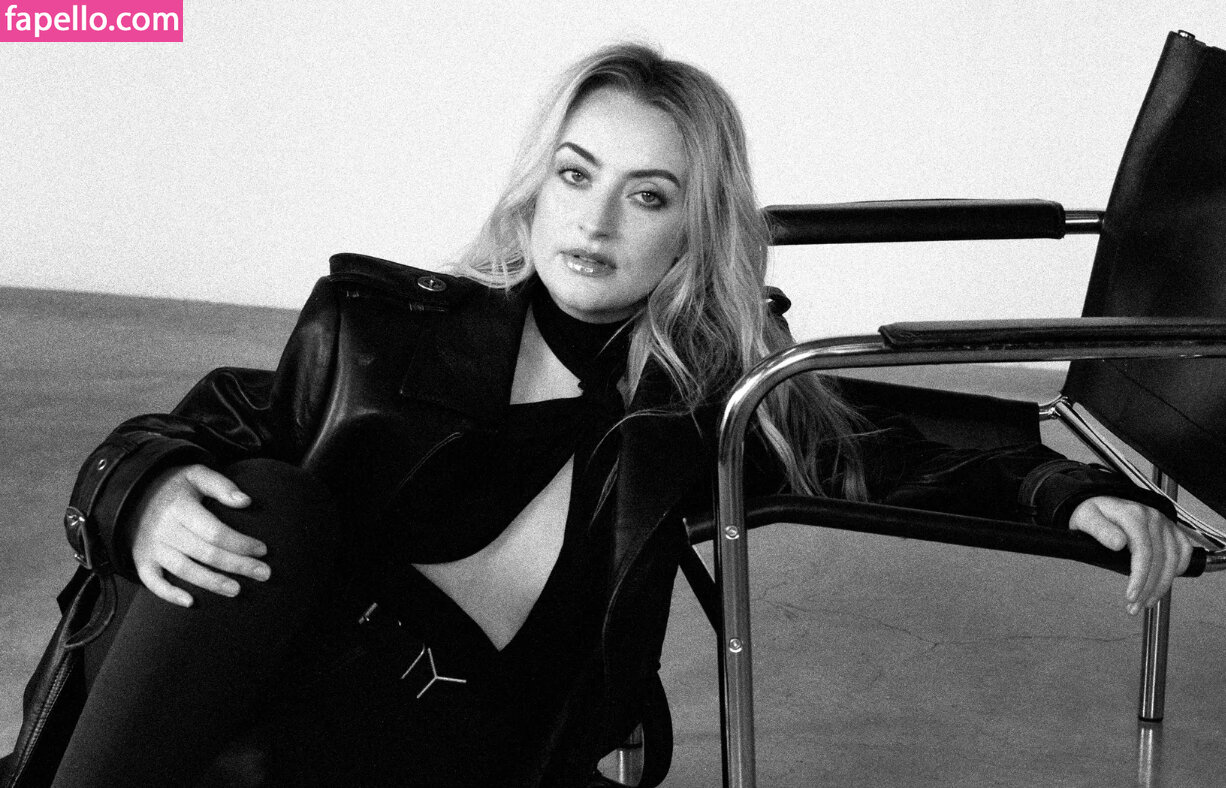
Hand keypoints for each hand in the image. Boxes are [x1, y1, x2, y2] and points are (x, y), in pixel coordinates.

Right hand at [130, 464, 269, 606]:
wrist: (133, 493)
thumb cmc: (175, 486)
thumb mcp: (195, 474)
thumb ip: (221, 485)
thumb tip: (246, 501)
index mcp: (180, 508)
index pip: (215, 531)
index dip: (240, 543)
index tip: (263, 549)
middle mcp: (165, 530)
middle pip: (206, 553)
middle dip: (237, 565)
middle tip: (264, 574)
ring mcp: (152, 547)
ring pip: (185, 570)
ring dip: (212, 583)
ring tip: (237, 590)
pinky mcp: (142, 560)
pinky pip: (153, 582)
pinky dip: (169, 594)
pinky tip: (190, 602)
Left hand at [1069, 496, 1193, 614]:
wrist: (1099, 503)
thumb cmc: (1091, 512)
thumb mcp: (1086, 518)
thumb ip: (1100, 530)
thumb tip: (1118, 543)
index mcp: (1132, 514)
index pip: (1144, 551)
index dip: (1140, 577)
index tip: (1130, 596)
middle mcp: (1152, 517)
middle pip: (1160, 559)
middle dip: (1149, 587)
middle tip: (1135, 606)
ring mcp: (1163, 523)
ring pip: (1174, 559)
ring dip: (1163, 585)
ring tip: (1146, 602)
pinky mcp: (1170, 529)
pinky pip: (1183, 551)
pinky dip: (1178, 569)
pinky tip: (1165, 583)